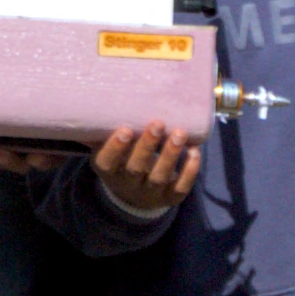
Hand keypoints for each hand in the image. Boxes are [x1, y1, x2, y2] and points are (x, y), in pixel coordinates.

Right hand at [85, 119, 199, 219]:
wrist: (133, 194)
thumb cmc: (121, 157)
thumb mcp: (108, 146)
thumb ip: (105, 128)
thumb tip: (100, 97)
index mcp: (107, 170)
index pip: (107, 162)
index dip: (115, 148)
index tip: (125, 129)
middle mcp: (126, 184)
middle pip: (135, 168)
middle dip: (147, 146)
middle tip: (158, 123)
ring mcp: (148, 193)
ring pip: (158, 178)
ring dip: (170, 155)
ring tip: (180, 133)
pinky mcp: (169, 198)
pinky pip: (180, 188)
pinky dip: (189, 171)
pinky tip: (194, 151)